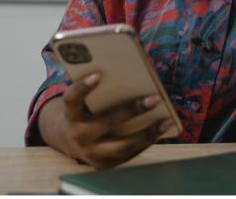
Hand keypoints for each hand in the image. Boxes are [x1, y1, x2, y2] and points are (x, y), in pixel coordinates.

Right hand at [52, 73, 174, 168]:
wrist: (69, 140)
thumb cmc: (84, 110)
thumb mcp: (84, 100)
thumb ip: (97, 90)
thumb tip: (131, 72)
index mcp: (71, 115)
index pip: (72, 100)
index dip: (83, 88)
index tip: (98, 74)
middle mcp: (79, 135)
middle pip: (106, 123)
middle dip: (132, 110)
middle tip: (155, 98)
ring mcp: (91, 153)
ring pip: (123, 145)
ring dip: (147, 133)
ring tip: (166, 121)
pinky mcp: (104, 164)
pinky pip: (128, 154)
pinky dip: (146, 142)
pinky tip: (160, 130)